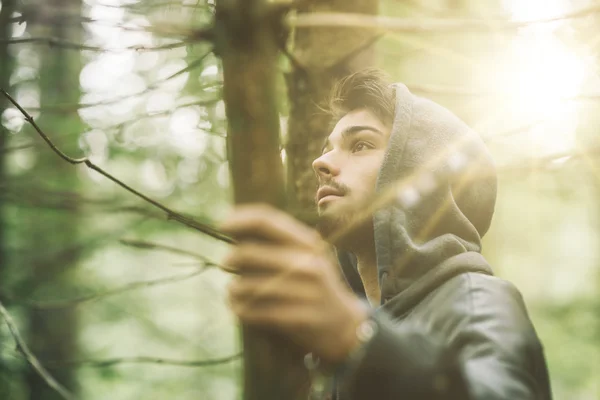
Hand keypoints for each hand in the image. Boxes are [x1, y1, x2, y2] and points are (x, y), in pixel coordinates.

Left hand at [220, 204, 367, 363]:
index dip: (239, 219)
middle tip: (225, 263)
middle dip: (230, 258)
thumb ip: (279, 241)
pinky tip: (240, 309)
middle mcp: (306, 264)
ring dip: (232, 289)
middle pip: (248, 253)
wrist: (346, 327)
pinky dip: (239, 310)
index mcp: (308, 243)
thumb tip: (235, 227)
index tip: (221, 224)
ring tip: (234, 291)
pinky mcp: (296, 318)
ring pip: (245, 285)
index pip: (267, 221)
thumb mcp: (308, 256)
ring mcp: (303, 292)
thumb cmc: (317, 286)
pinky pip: (252, 311)